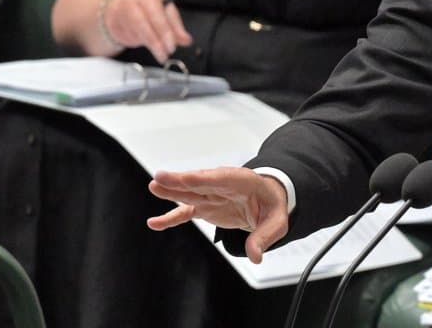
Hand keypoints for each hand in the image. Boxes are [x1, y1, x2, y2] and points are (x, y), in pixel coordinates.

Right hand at [103, 0, 192, 62]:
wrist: (117, 3)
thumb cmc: (146, 6)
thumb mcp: (164, 10)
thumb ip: (175, 26)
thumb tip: (187, 41)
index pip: (157, 15)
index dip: (165, 32)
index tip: (172, 46)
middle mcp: (132, 3)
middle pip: (143, 25)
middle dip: (156, 43)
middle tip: (165, 54)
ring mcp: (120, 14)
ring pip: (136, 34)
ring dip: (149, 45)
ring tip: (158, 51)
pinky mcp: (113, 26)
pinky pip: (128, 39)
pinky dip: (138, 43)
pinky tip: (142, 40)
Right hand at [148, 167, 288, 263]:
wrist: (267, 199)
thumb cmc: (272, 205)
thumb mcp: (277, 221)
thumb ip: (264, 236)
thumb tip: (255, 255)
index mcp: (243, 181)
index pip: (221, 179)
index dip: (202, 178)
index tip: (185, 177)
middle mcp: (223, 185)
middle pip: (199, 182)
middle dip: (181, 180)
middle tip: (161, 177)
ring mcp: (212, 196)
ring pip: (189, 193)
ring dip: (171, 191)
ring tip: (154, 186)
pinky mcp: (205, 207)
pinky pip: (186, 212)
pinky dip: (171, 218)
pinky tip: (154, 223)